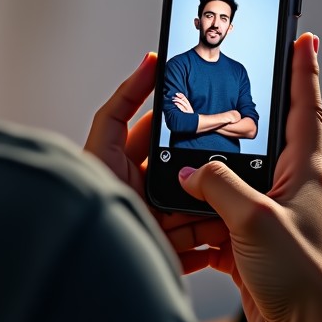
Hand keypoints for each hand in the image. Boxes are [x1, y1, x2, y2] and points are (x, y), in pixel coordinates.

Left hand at [84, 54, 228, 266]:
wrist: (86, 260)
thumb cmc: (86, 199)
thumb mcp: (104, 142)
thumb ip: (123, 102)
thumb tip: (149, 61)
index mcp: (128, 167)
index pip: (162, 138)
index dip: (184, 125)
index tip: (210, 112)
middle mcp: (142, 195)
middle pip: (186, 175)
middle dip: (206, 170)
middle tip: (231, 159)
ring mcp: (156, 225)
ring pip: (198, 209)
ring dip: (215, 205)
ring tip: (235, 196)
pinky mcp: (166, 252)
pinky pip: (198, 247)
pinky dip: (212, 240)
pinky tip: (227, 232)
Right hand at [177, 33, 321, 321]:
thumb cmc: (302, 278)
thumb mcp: (256, 219)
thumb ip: (219, 185)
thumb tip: (191, 171)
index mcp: (306, 171)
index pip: (307, 107)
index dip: (305, 69)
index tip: (305, 36)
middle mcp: (291, 190)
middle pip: (263, 142)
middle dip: (240, 123)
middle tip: (224, 95)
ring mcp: (271, 219)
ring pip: (232, 184)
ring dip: (208, 181)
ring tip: (185, 171)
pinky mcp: (252, 247)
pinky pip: (219, 222)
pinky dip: (199, 222)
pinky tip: (183, 225)